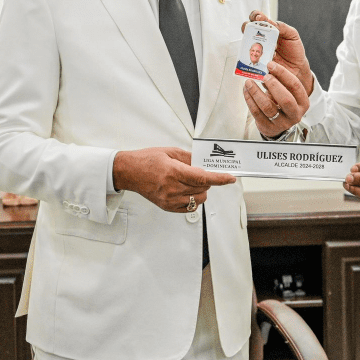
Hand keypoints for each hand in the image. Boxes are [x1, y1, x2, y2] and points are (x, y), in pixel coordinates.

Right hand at [112, 147, 235, 212]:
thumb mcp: (170, 152)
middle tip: (199, 173)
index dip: (219, 179)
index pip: (203, 177)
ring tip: (191, 182)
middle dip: (207, 181)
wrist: (129, 172)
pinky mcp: (166, 207)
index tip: (230, 178)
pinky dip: (193, 199)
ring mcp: (169, 200)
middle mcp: (172, 188)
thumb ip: (189, 158)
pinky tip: (186, 191)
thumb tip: (203, 163)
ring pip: (199, 199)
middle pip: (203, 188)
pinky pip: (190, 207)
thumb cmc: (146, 160)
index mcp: (174, 172)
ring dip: (201, 190)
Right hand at [243, 11, 312, 94]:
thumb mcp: (292, 35)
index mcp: (269, 30)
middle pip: (247, 29)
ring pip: (247, 44)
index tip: (259, 17)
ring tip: (262, 46)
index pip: (258, 19)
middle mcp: (261, 40)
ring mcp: (258, 51)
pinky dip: (255, 58)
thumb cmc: (294, 51)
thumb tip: (271, 23)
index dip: (256, 16)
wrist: (297, 68)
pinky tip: (264, 59)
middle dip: (247, 26)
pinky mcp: (257, 62)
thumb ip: (283, 27)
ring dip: (251, 43)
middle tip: (253, 28)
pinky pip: (251, 59)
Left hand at [243, 62, 309, 137]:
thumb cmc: (282, 102)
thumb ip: (282, 79)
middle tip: (263, 75)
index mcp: (303, 102)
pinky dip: (250, 100)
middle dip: (273, 85)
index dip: (283, 74)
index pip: (295, 86)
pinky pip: (257, 113)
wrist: (278, 124)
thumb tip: (269, 61)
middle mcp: (295, 114)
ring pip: (267, 107)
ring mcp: (282, 123)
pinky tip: (246, 91)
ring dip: (256, 92)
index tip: (271, 65)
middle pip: (285, 99)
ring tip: (249, 82)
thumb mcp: (287, 91)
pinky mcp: (268, 127)